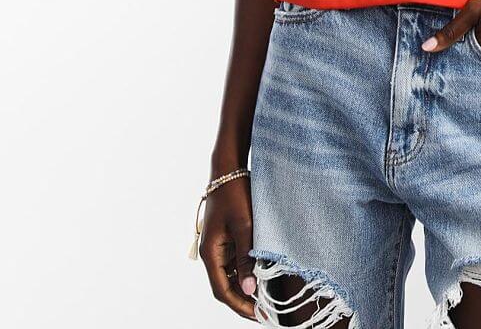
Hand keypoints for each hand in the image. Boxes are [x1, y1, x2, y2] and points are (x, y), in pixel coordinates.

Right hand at [199, 175, 257, 320]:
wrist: (229, 169)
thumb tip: (248, 290)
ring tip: (267, 297)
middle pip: (225, 286)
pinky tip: (261, 275)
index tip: (259, 316)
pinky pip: (234, 262)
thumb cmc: (235, 194)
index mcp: (211, 253)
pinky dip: (246, 272)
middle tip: (265, 312)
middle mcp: (210, 253)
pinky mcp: (225, 239)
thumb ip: (246, 258)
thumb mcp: (244, 226)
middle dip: (243, 301)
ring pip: (230, 276)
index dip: (240, 306)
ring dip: (245, 287)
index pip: (222, 291)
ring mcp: (217, 246)